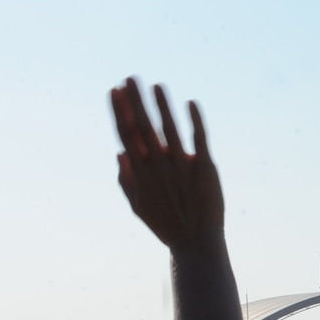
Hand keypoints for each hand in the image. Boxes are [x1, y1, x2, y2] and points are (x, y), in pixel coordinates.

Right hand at [111, 77, 224, 249]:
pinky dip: (195, 120)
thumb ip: (126, 180)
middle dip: (135, 101)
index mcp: (141, 172)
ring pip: (169, 129)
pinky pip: (199, 139)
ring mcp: (182, 166)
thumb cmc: (166, 225)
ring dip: (162, 105)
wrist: (196, 242)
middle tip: (130, 78)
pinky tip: (191, 103)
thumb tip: (120, 152)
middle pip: (144, 126)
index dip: (120, 111)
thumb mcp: (138, 206)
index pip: (126, 134)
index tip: (114, 90)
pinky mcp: (204, 168)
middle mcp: (159, 166)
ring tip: (156, 85)